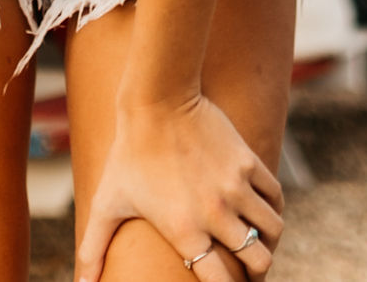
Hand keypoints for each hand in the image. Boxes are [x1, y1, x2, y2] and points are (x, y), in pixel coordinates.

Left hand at [75, 91, 281, 281]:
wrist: (157, 101)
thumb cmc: (127, 154)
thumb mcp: (106, 205)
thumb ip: (92, 250)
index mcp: (185, 232)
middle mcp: (215, 214)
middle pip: (258, 261)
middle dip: (257, 275)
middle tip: (250, 275)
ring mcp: (235, 187)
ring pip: (273, 231)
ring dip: (269, 243)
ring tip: (259, 246)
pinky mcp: (248, 163)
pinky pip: (275, 197)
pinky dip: (273, 210)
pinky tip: (262, 213)